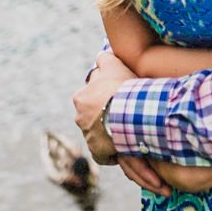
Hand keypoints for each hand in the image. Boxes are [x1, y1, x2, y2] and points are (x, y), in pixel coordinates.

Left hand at [72, 54, 168, 195]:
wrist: (130, 111)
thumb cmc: (122, 87)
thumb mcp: (113, 65)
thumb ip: (105, 59)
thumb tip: (101, 55)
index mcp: (81, 98)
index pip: (90, 100)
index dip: (104, 101)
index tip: (117, 101)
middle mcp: (80, 118)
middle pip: (94, 120)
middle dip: (106, 120)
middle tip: (125, 119)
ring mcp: (89, 137)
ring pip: (101, 137)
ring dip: (112, 137)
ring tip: (130, 136)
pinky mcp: (99, 153)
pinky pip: (107, 155)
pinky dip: (115, 153)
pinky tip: (128, 148)